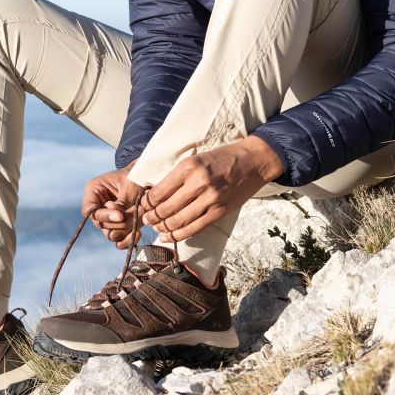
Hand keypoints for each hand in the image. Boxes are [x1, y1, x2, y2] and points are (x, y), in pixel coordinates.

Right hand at [82, 159, 143, 248]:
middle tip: (138, 212)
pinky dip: (128, 239)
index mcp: (93, 190)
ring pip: (110, 234)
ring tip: (142, 215)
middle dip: (120, 222)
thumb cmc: (136, 177)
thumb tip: (118, 218)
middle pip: (100, 224)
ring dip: (126, 229)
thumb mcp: (129, 186)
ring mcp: (106, 218)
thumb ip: (122, 203)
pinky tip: (138, 232)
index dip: (104, 216)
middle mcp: (97, 206)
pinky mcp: (117, 227)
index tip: (120, 216)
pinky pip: (118, 241)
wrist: (147, 178)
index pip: (90, 210)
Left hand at [140, 136, 283, 240]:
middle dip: (151, 217)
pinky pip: (194, 228)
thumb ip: (177, 175)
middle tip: (144, 220)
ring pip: (179, 220)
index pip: (159, 191)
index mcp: (189, 167)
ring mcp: (210, 199)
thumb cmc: (222, 158)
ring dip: (163, 228)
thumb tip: (154, 192)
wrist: (253, 161)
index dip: (146, 203)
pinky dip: (179, 234)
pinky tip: (169, 236)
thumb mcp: (196, 159)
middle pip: (166, 208)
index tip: (140, 207)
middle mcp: (198, 183)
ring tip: (155, 229)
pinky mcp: (219, 211)